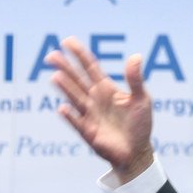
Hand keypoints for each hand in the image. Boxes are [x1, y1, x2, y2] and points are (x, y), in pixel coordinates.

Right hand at [45, 36, 153, 183]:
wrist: (137, 151)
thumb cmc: (140, 124)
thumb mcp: (141, 98)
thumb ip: (135, 79)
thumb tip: (136, 56)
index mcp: (106, 89)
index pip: (90, 67)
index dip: (79, 54)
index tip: (67, 41)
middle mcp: (94, 99)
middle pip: (77, 80)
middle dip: (65, 68)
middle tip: (51, 56)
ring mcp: (90, 115)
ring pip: (75, 98)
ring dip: (66, 88)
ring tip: (56, 76)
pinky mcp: (89, 132)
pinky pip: (78, 122)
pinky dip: (70, 116)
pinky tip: (63, 108)